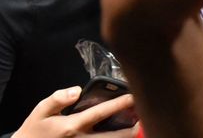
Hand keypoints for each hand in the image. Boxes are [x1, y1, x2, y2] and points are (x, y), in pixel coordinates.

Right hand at [14, 87, 135, 137]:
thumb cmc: (35, 130)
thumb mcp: (41, 111)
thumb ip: (58, 98)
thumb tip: (77, 89)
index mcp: (72, 126)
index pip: (101, 113)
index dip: (120, 104)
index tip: (134, 96)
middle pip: (115, 137)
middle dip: (134, 128)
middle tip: (147, 117)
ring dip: (128, 136)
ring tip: (141, 125)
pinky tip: (126, 135)